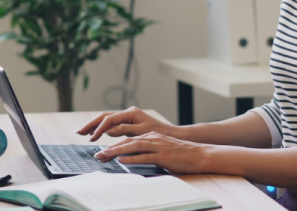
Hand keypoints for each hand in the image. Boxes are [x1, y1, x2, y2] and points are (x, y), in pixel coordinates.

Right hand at [77, 107, 175, 141]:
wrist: (170, 134)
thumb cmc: (159, 134)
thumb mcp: (142, 133)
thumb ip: (125, 130)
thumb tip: (108, 130)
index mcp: (131, 113)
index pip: (110, 120)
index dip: (99, 129)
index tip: (91, 138)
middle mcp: (128, 112)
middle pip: (105, 117)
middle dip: (91, 124)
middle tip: (79, 132)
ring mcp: (127, 117)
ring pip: (106, 120)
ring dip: (94, 126)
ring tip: (83, 132)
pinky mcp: (128, 122)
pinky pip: (112, 124)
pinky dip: (102, 129)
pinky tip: (95, 133)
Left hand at [93, 132, 211, 173]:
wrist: (198, 154)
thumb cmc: (180, 154)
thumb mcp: (160, 149)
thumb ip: (146, 151)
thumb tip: (130, 157)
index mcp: (150, 136)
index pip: (127, 140)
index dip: (113, 146)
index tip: (102, 153)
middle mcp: (151, 138)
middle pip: (126, 142)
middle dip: (110, 148)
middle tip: (97, 155)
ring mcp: (157, 146)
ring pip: (132, 147)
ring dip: (117, 151)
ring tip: (105, 156)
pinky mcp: (163, 155)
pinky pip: (145, 156)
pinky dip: (132, 158)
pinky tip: (123, 160)